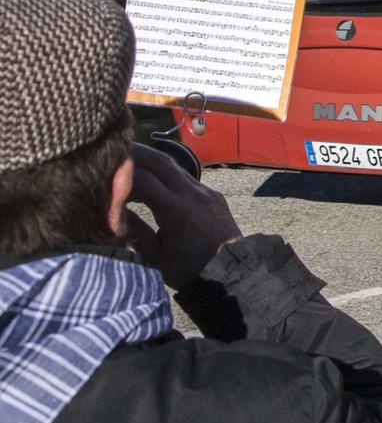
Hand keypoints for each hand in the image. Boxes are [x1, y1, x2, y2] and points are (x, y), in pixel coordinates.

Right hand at [123, 145, 242, 289]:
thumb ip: (136, 232)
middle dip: (136, 153)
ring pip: (175, 167)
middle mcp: (193, 195)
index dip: (122, 176)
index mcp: (176, 211)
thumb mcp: (157, 259)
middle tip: (114, 151)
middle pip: (161, 161)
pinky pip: (188, 178)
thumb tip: (116, 211)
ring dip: (152, 162)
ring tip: (130, 164)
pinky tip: (155, 181)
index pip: (144, 179)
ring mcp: (206, 193)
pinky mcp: (214, 195)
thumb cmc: (192, 271)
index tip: (106, 179)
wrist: (234, 272)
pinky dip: (168, 175)